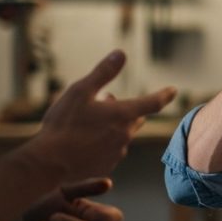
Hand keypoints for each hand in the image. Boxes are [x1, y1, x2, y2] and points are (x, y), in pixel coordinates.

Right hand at [29, 49, 175, 179]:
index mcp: (122, 115)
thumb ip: (103, 72)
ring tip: (87, 123)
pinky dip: (103, 143)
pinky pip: (110, 151)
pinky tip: (83, 143)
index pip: (152, 103)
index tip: (173, 90)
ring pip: (121, 135)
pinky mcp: (106, 167)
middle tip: (105, 101)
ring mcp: (116, 153)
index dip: (163, 95)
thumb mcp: (80, 91)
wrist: (48, 165)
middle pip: (135, 119)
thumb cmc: (63, 125)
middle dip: (126, 110)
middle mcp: (125, 135)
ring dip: (112, 127)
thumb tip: (121, 53)